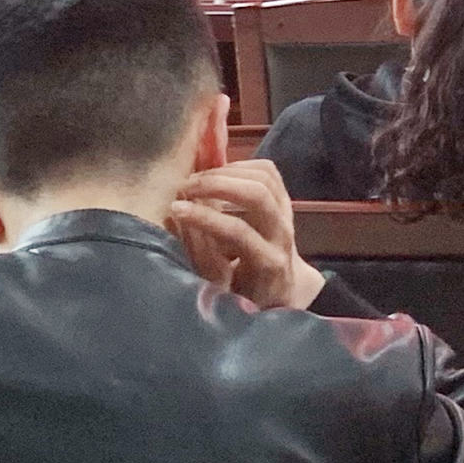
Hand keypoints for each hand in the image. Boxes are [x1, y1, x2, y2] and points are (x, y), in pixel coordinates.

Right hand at [168, 160, 324, 311]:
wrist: (282, 291)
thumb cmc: (245, 296)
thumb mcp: (220, 290)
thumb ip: (200, 257)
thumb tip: (176, 220)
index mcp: (269, 263)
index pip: (239, 231)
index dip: (205, 218)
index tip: (175, 209)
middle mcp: (283, 236)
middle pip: (258, 195)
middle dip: (218, 184)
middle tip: (185, 187)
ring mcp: (288, 215)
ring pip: (265, 178)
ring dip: (226, 171)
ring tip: (196, 180)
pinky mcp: (285, 202)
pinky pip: (268, 171)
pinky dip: (241, 166)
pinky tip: (217, 174)